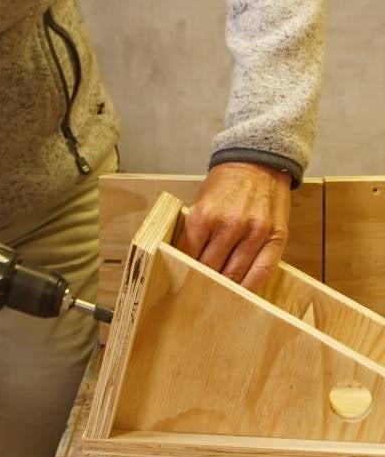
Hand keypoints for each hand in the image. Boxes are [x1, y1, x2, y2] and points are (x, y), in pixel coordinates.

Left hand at [176, 162, 290, 291]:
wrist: (258, 162)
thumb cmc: (226, 184)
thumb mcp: (202, 202)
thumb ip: (196, 230)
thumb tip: (187, 260)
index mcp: (204, 215)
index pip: (189, 254)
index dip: (184, 269)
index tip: (182, 279)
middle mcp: (229, 225)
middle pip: (210, 268)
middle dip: (203, 280)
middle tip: (198, 291)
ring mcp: (254, 233)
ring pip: (235, 274)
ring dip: (225, 285)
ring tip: (218, 293)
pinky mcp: (275, 237)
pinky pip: (261, 271)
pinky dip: (250, 285)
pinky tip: (242, 292)